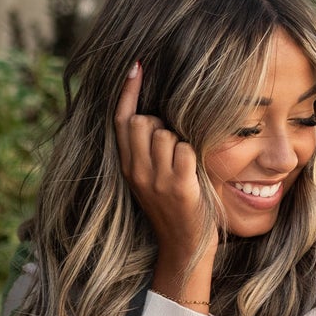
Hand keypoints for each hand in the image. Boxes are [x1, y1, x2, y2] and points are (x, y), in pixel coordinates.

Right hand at [113, 62, 215, 301]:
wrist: (183, 249)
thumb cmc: (174, 208)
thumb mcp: (151, 179)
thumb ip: (147, 151)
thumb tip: (152, 117)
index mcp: (128, 168)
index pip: (122, 121)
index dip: (129, 92)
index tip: (136, 66)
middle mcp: (137, 172)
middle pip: (144, 122)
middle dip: (161, 124)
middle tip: (171, 148)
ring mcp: (156, 180)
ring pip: (166, 134)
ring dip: (179, 143)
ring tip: (182, 167)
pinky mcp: (177, 187)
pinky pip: (185, 150)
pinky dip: (192, 156)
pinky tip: (192, 174)